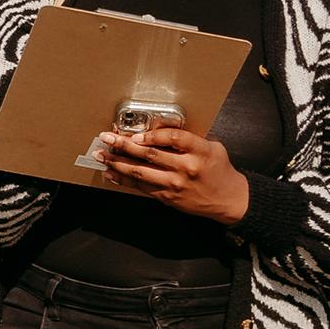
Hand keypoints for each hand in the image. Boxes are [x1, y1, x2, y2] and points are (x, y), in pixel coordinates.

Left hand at [97, 128, 249, 224]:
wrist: (228, 199)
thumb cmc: (219, 170)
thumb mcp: (211, 147)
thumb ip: (188, 139)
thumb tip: (158, 129)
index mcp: (200, 151)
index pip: (173, 138)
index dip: (152, 134)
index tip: (135, 133)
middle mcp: (186, 168)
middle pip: (150, 155)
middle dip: (124, 145)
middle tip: (107, 137)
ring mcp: (174, 184)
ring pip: (141, 172)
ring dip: (118, 163)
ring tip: (102, 155)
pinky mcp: (167, 196)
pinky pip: (141, 187)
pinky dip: (123, 180)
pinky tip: (111, 173)